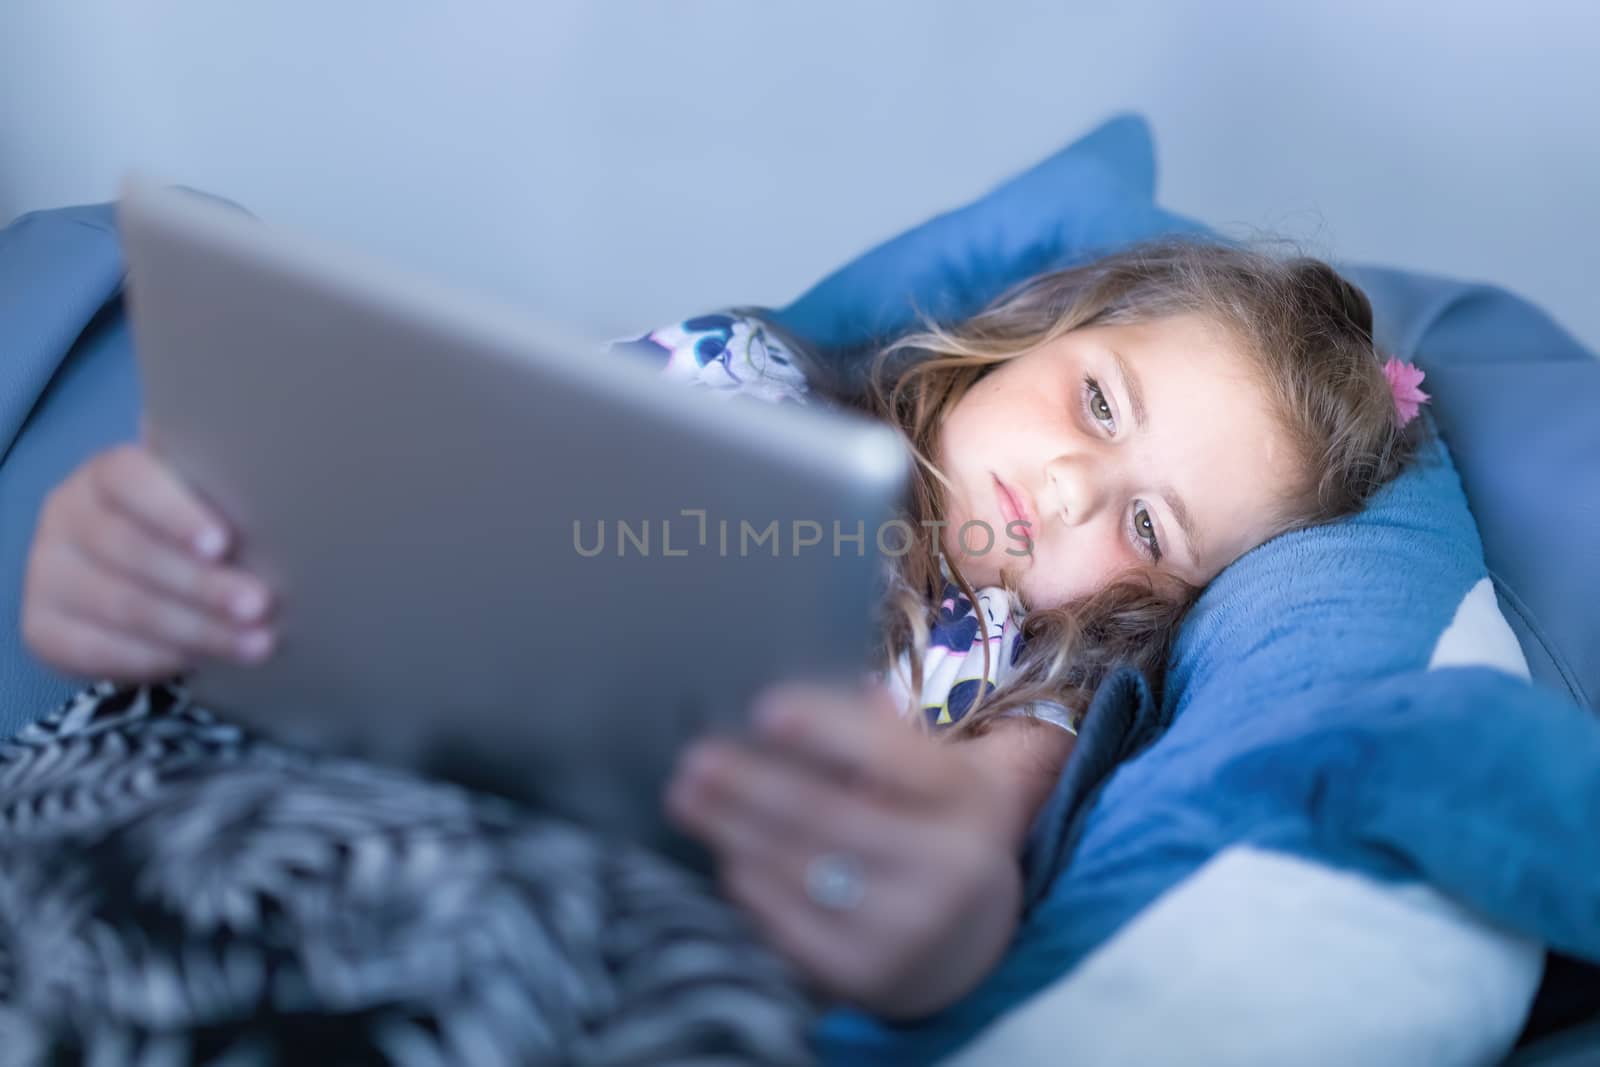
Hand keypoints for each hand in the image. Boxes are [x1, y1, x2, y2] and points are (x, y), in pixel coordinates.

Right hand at [21, 442, 276, 681]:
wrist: (137, 580)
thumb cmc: (190, 532)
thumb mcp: (204, 507)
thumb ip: (226, 504)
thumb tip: (293, 518)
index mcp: (106, 474)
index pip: (130, 479)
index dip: (175, 512)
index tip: (222, 544)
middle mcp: (66, 517)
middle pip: (132, 550)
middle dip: (202, 584)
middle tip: (260, 605)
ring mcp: (47, 573)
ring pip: (122, 604)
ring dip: (195, 629)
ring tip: (256, 644)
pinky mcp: (42, 628)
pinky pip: (97, 650)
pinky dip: (156, 659)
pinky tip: (201, 663)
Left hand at [665, 680, 1023, 1019]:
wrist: (973, 947)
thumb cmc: (940, 831)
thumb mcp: (945, 776)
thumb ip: (894, 735)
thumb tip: (850, 694)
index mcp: (970, 800)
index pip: (890, 758)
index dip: (826, 731)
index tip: (765, 711)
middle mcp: (947, 867)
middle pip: (828, 815)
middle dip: (751, 784)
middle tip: (695, 759)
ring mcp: (906, 927)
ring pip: (797, 868)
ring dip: (731, 828)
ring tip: (685, 797)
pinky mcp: (865, 974)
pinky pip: (787, 920)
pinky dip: (751, 883)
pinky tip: (727, 855)